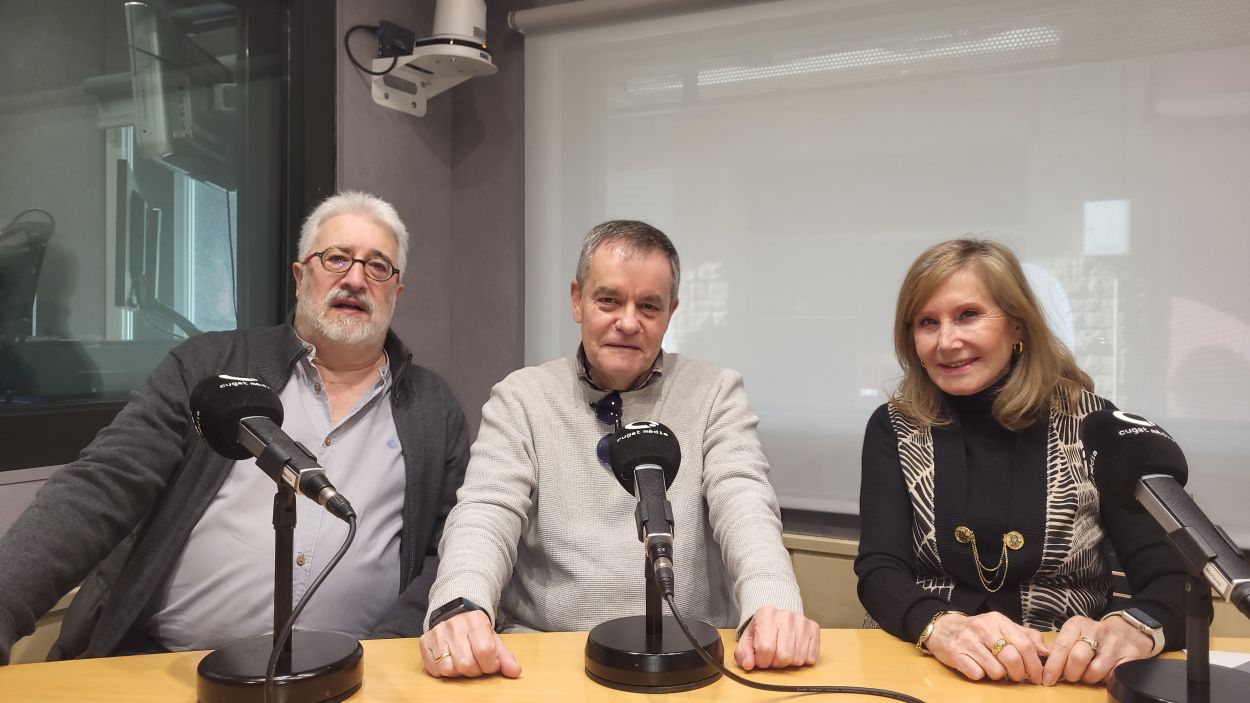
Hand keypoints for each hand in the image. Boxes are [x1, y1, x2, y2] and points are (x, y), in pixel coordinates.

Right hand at [420, 610, 521, 678]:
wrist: (454, 614)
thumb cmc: (476, 631)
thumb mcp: (493, 639)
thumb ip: (505, 657)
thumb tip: (515, 672)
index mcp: (476, 621)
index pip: (485, 651)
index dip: (490, 665)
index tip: (491, 665)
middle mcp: (455, 625)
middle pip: (466, 663)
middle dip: (474, 671)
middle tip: (476, 665)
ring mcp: (438, 632)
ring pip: (448, 668)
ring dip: (458, 672)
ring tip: (462, 663)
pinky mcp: (424, 641)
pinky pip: (433, 669)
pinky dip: (442, 671)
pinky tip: (449, 662)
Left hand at [734, 606, 819, 670]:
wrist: (776, 617)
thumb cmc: (761, 630)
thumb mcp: (747, 640)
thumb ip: (743, 653)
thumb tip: (748, 664)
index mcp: (765, 615)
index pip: (765, 649)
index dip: (762, 660)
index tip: (761, 658)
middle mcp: (785, 615)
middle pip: (784, 656)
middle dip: (776, 663)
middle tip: (773, 655)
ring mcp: (801, 621)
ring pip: (798, 659)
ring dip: (789, 662)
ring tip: (783, 652)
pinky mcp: (813, 628)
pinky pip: (811, 657)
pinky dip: (803, 660)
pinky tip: (795, 650)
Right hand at [924, 611, 1047, 682]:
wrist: (942, 628)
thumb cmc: (978, 631)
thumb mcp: (1001, 627)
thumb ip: (1025, 636)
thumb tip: (1046, 651)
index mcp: (997, 620)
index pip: (1025, 644)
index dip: (1035, 664)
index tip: (1038, 676)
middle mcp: (982, 628)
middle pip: (1012, 658)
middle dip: (1018, 673)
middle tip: (1016, 676)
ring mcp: (967, 641)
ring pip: (996, 670)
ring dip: (998, 675)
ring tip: (993, 668)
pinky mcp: (956, 654)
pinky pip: (977, 674)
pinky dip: (981, 675)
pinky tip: (978, 667)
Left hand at [1041, 614, 1152, 685]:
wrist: (1127, 632)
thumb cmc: (1093, 636)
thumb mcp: (1074, 634)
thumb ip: (1058, 646)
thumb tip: (1042, 663)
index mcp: (1077, 624)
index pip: (1061, 646)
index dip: (1053, 666)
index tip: (1047, 679)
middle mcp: (1096, 630)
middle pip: (1078, 658)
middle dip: (1071, 673)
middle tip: (1071, 676)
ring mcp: (1114, 642)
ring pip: (1095, 670)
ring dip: (1088, 678)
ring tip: (1087, 674)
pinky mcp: (1130, 655)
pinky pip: (1113, 675)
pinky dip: (1105, 679)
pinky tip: (1103, 674)